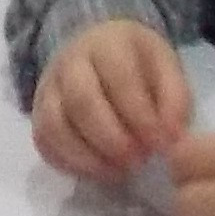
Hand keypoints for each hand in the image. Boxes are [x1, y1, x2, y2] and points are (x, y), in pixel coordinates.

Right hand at [30, 20, 192, 184]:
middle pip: (81, 101)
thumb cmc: (138, 65)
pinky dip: (70, 163)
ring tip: (119, 172)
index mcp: (108, 43)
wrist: (99, 52)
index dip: (139, 114)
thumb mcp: (166, 68)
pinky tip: (99, 172)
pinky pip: (44, 141)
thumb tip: (172, 138)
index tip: (160, 144)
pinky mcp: (38, 113)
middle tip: (138, 162)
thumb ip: (175, 100)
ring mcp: (49, 87)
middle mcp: (71, 61)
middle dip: (112, 139)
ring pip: (55, 124)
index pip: (119, 76)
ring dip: (88, 156)